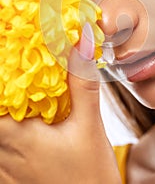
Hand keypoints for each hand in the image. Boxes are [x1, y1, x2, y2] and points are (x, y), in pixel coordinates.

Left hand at [0, 24, 120, 183]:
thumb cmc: (91, 176)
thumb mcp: (89, 126)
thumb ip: (82, 82)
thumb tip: (81, 39)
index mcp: (17, 137)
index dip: (1, 75)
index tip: (8, 54)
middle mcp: (3, 154)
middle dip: (6, 91)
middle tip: (19, 77)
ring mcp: (3, 170)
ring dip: (6, 108)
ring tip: (25, 96)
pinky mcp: (9, 179)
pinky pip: (1, 150)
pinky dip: (8, 128)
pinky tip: (24, 121)